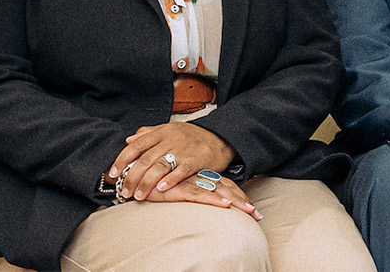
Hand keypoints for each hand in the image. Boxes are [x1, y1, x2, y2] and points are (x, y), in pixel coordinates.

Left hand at [108, 122, 234, 202]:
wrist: (219, 138)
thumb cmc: (191, 137)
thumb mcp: (169, 130)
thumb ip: (148, 134)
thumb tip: (128, 139)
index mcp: (161, 132)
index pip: (136, 145)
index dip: (122, 159)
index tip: (112, 173)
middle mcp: (170, 139)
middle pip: (145, 159)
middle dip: (132, 177)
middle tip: (123, 191)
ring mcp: (184, 149)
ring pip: (160, 166)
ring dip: (146, 182)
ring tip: (138, 195)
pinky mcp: (197, 159)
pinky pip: (181, 171)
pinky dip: (169, 180)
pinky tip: (160, 190)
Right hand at [142, 167, 259, 218]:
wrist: (133, 176)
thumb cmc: (153, 181)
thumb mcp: (174, 185)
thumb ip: (187, 187)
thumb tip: (202, 195)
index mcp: (198, 175)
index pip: (224, 184)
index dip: (238, 194)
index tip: (252, 208)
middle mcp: (197, 177)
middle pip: (226, 188)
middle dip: (242, 202)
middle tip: (256, 215)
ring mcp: (190, 182)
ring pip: (218, 191)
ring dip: (235, 202)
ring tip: (249, 212)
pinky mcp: (179, 188)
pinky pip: (200, 195)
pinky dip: (214, 200)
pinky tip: (225, 205)